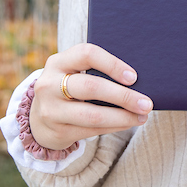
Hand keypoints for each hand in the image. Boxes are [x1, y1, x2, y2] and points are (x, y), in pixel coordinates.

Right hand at [29, 43, 152, 151]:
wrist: (39, 119)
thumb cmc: (69, 89)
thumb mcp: (73, 73)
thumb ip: (96, 71)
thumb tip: (137, 80)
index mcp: (58, 62)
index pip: (86, 54)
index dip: (112, 64)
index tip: (134, 77)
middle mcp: (49, 84)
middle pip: (91, 87)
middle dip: (123, 96)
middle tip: (146, 103)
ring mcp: (51, 110)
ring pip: (93, 114)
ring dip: (122, 116)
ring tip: (142, 116)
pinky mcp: (57, 131)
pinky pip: (92, 130)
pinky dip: (114, 126)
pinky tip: (128, 123)